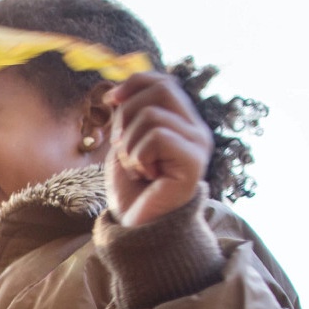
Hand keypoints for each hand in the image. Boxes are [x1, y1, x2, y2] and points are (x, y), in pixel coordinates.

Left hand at [105, 72, 213, 226]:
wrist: (137, 225)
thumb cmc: (130, 188)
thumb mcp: (123, 143)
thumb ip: (127, 116)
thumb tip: (117, 92)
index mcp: (180, 122)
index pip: (164, 82)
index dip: (135, 83)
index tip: (109, 100)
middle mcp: (195, 129)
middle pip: (160, 90)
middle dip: (126, 115)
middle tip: (121, 146)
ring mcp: (198, 144)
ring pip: (152, 115)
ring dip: (129, 144)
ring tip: (136, 167)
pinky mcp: (194, 161)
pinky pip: (157, 137)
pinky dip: (138, 156)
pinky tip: (145, 175)